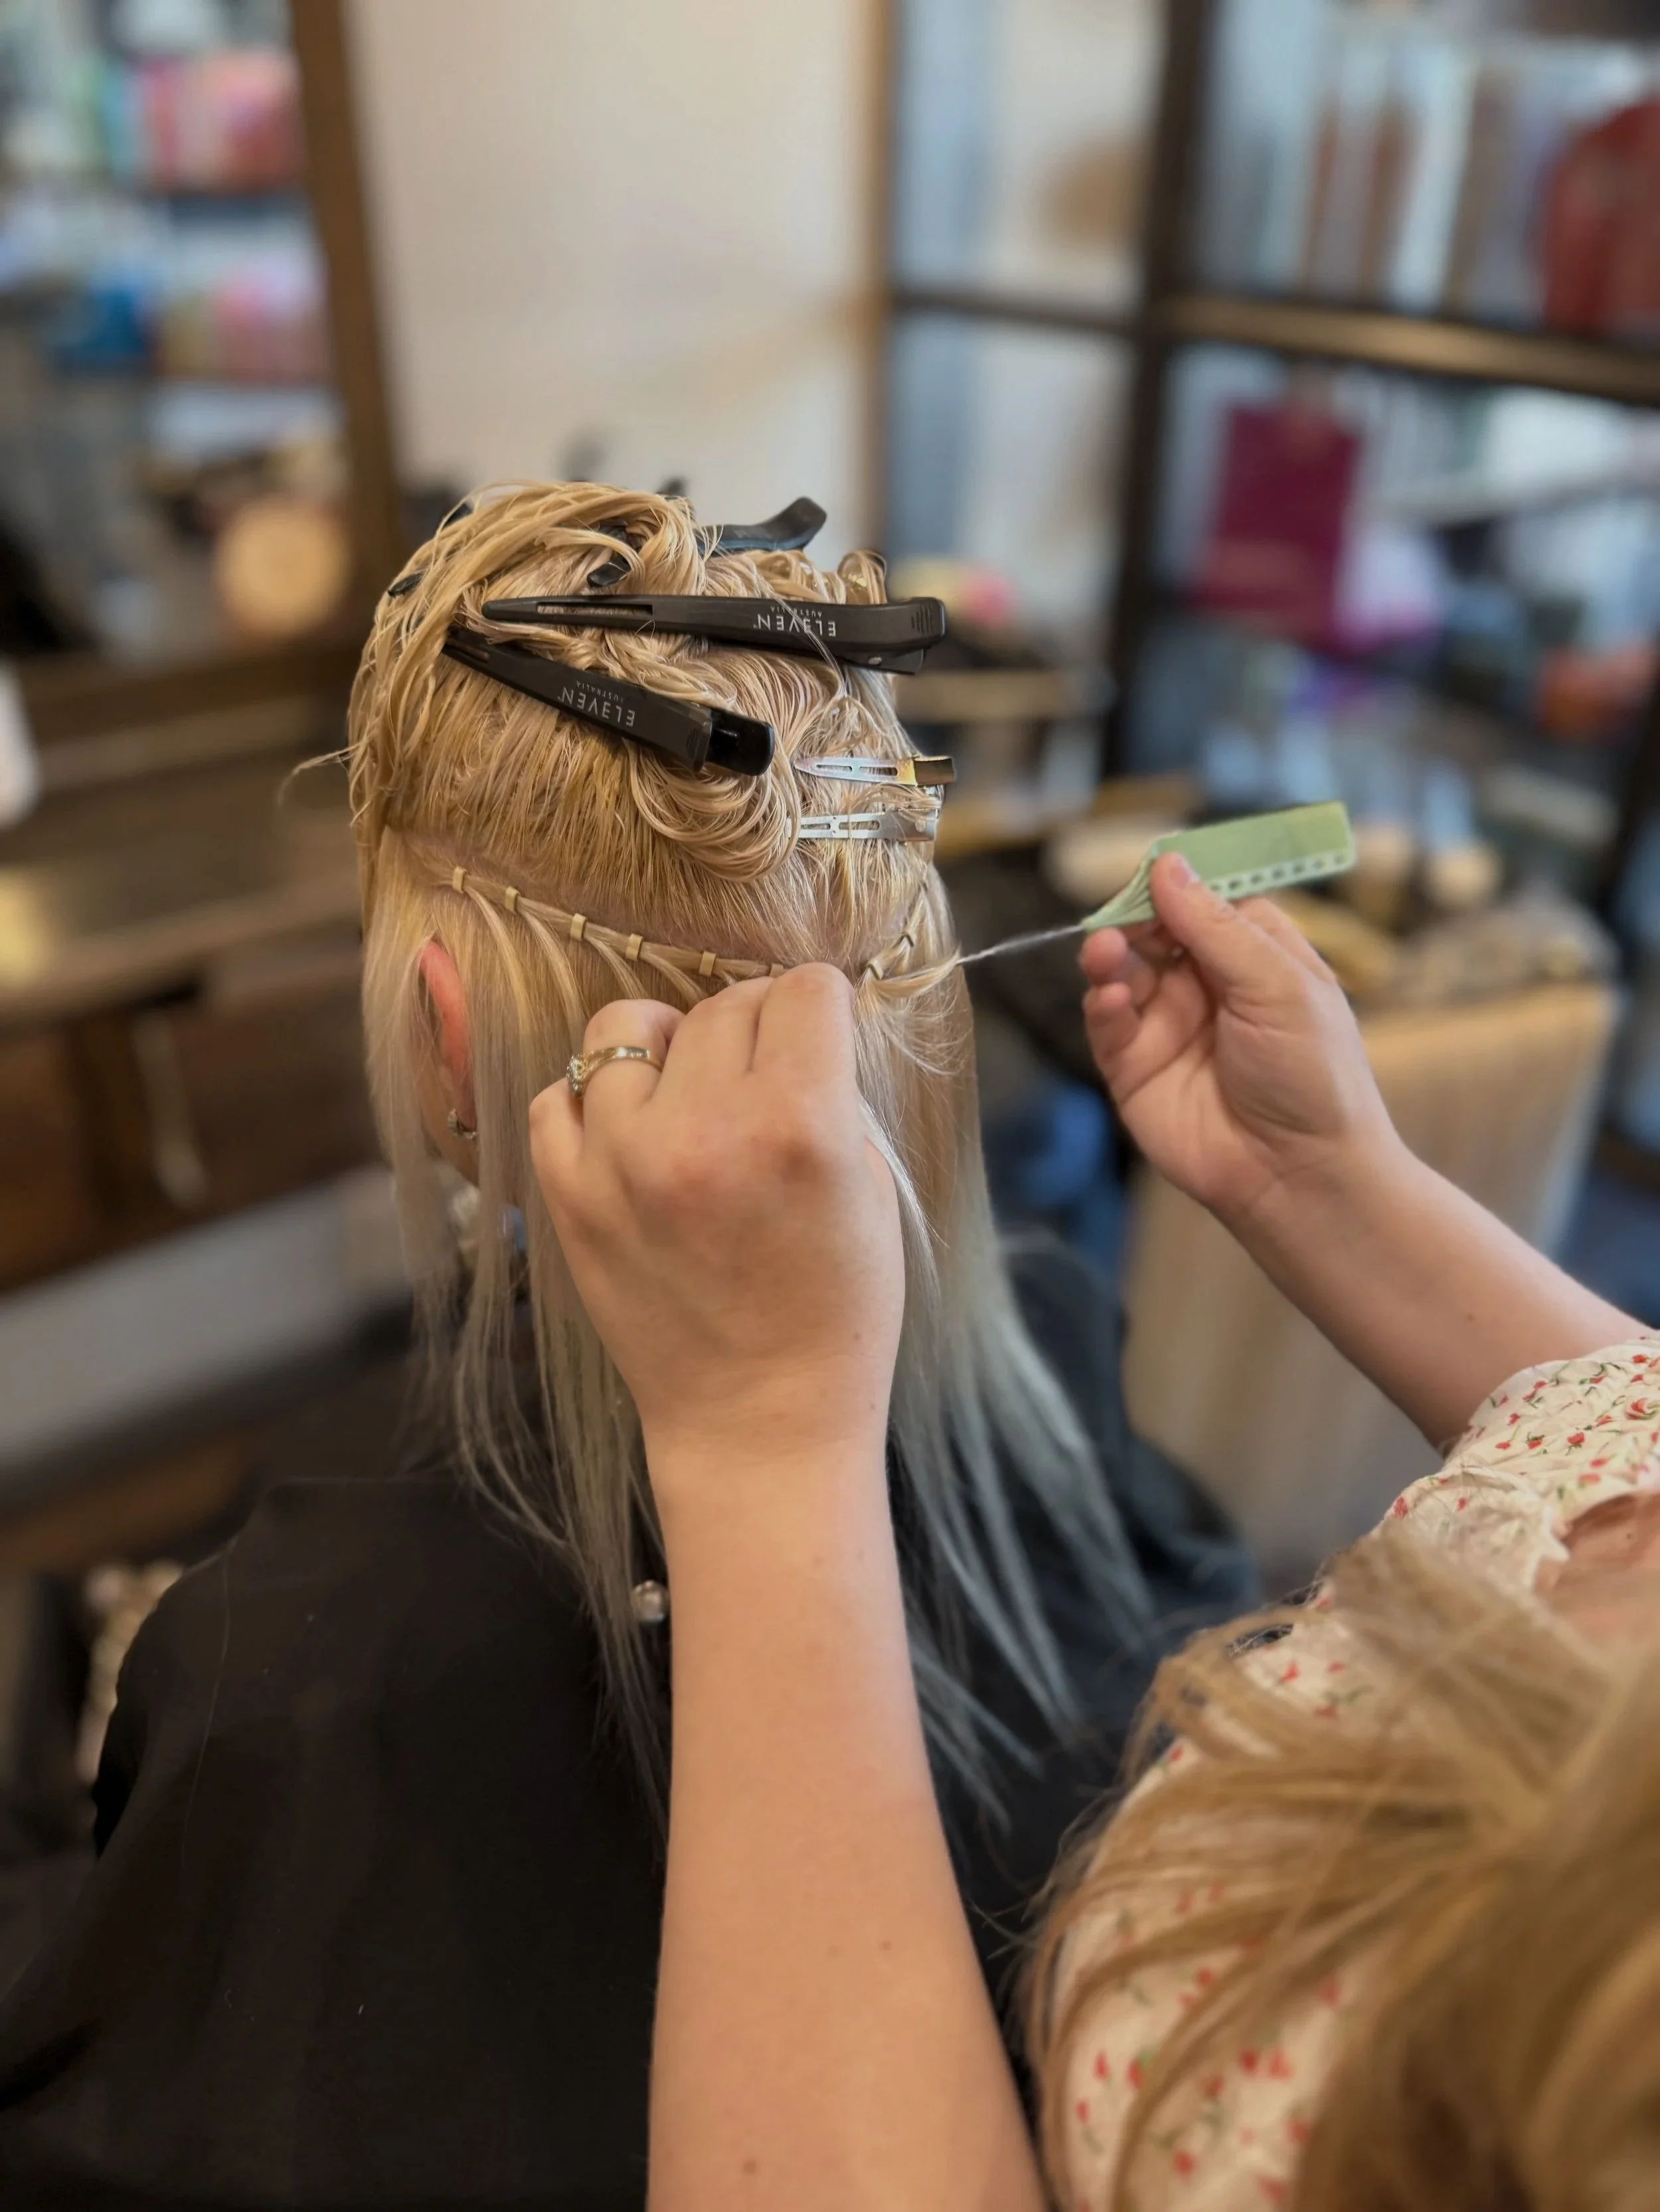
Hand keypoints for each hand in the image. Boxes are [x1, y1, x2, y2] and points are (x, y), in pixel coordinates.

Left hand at [528, 966, 903, 1524]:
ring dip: (666, 1042)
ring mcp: (622, 1161)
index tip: (821, 1028)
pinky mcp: (568, 1197)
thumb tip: (800, 1028)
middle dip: (756, 1025)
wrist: (757, 1422)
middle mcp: (704, 1129)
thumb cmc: (836, 1314)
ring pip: (625, 1027)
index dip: (823, 1003)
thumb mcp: (873, 1191)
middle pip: (725, 1005)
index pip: (805, 990)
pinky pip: (558, 1096)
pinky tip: (631, 1126)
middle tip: (765, 1070)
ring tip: (687, 1081)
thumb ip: (834, 1096)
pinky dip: (593, 1098)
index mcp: (799, 1124)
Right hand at [1081, 853, 1397, 1227]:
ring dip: (1109, 955)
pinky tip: (1111, 999)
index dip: (1180, 884)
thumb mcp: (1278, 985)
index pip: (1207, 900)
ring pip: (1123, 972)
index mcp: (1255, 956)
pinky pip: (1107, 1025)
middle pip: (1155, 930)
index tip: (1155, 872)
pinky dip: (1102, 1005)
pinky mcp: (1135, 1069)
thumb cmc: (1312, 1076)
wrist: (1299, 1174)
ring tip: (1104, 950)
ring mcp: (1168, 1026)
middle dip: (1135, 917)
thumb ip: (1217, 926)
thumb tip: (1167, 863)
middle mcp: (1208, 985)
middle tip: (1124, 917)